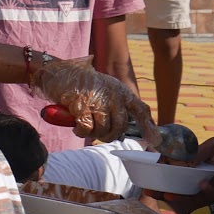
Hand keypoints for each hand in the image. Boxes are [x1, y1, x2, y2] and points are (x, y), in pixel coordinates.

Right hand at [33, 57, 155, 143]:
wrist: (60, 72)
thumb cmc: (82, 84)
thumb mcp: (105, 88)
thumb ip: (116, 103)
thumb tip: (124, 127)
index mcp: (120, 91)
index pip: (140, 109)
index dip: (148, 126)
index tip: (154, 140)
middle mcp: (112, 95)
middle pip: (120, 126)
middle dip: (110, 136)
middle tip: (102, 137)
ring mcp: (97, 100)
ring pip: (102, 129)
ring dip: (93, 134)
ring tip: (86, 129)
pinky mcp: (81, 105)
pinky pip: (86, 128)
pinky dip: (81, 132)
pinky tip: (77, 128)